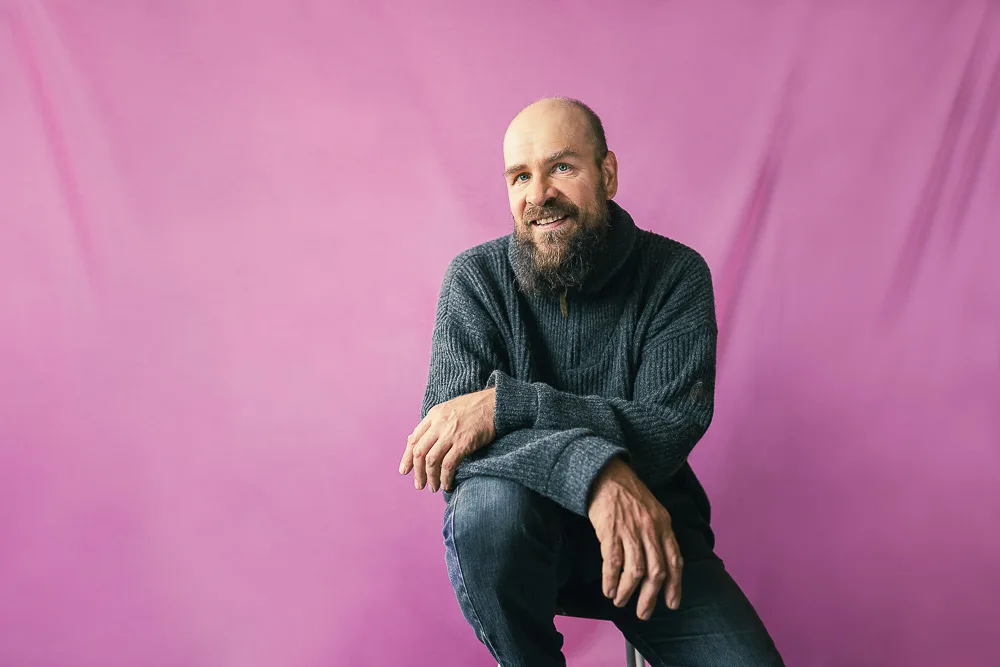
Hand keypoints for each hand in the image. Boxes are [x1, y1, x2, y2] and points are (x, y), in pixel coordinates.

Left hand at [399, 388, 496, 492]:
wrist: (496, 403)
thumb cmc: (475, 408)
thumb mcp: (450, 409)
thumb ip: (435, 424)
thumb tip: (419, 440)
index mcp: (434, 415)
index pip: (414, 439)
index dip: (407, 457)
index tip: (404, 470)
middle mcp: (439, 424)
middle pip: (419, 452)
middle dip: (417, 472)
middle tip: (419, 485)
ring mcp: (451, 433)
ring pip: (431, 460)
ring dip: (430, 477)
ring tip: (433, 488)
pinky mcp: (464, 443)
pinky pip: (448, 465)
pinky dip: (445, 477)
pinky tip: (447, 484)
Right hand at [587, 458, 682, 619]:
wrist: (606, 475)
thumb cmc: (629, 494)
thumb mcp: (653, 511)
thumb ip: (659, 535)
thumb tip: (660, 565)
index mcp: (664, 525)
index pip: (674, 561)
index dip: (675, 586)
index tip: (672, 603)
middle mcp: (650, 530)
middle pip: (655, 572)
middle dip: (650, 598)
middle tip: (644, 613)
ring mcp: (630, 531)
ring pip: (635, 572)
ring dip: (628, 592)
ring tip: (621, 602)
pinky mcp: (610, 532)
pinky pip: (613, 563)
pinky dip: (611, 580)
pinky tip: (608, 590)